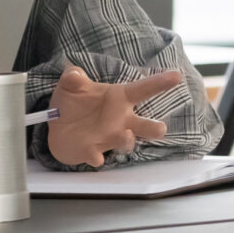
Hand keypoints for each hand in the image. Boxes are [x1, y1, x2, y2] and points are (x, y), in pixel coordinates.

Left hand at [45, 66, 185, 167]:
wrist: (56, 127)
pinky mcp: (92, 151)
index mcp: (119, 98)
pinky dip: (96, 157)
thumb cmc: (73, 102)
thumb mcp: (71, 84)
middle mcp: (121, 120)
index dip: (159, 82)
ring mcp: (108, 137)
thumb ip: (74, 76)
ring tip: (126, 134)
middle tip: (161, 128)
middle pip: (145, 125)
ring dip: (127, 140)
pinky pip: (97, 157)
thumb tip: (75, 75)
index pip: (143, 89)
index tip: (177, 75)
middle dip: (154, 127)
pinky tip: (95, 157)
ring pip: (126, 142)